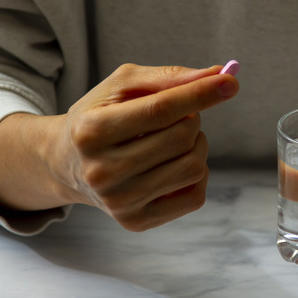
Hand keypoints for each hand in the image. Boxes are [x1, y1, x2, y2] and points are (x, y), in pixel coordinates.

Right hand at [0, 63, 238, 230]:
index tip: (230, 82)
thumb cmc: (100, 116)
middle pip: (181, 138)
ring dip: (197, 146)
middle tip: (180, 116)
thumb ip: (168, 78)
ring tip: (175, 140)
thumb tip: (217, 75)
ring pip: (193, 167)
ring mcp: (119, 201)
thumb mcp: (122, 86)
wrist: (67, 163)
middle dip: (193, 120)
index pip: (160, 110)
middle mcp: (102, 170)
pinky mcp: (136, 222)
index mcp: (92, 130)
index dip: (200, 95)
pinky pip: (194, 196)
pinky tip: (175, 165)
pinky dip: (197, 175)